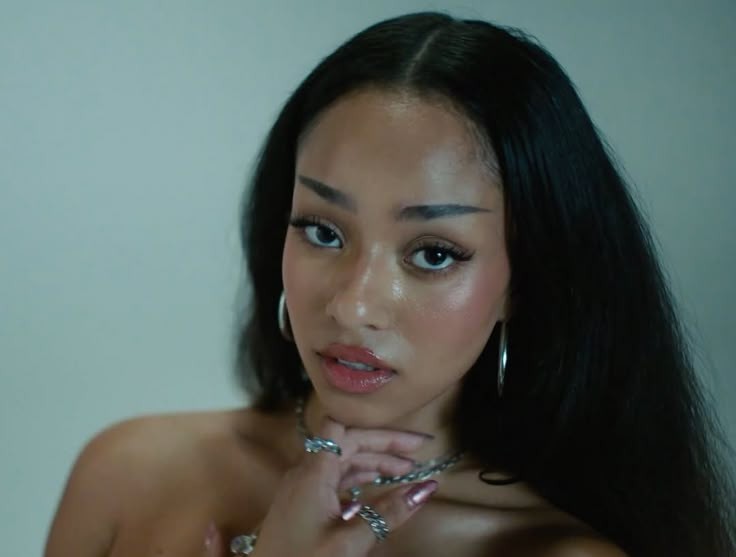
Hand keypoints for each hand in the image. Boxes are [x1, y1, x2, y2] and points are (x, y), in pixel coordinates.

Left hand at [227, 417, 435, 556]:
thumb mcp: (349, 542)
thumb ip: (387, 513)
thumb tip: (426, 488)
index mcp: (312, 472)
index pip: (342, 427)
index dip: (377, 428)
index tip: (411, 441)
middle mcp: (304, 472)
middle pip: (346, 442)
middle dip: (383, 446)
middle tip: (419, 455)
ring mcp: (300, 488)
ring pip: (340, 461)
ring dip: (372, 463)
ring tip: (405, 472)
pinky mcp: (301, 504)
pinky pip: (333, 479)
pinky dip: (357, 479)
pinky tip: (374, 490)